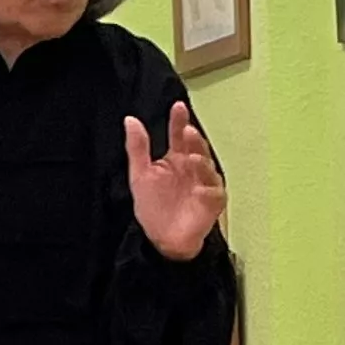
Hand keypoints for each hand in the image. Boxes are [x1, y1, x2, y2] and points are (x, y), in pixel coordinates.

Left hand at [124, 102, 225, 259]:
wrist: (161, 238)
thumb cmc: (153, 206)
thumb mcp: (139, 175)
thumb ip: (137, 148)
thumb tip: (130, 120)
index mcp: (176, 159)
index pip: (178, 136)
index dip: (178, 121)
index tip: (177, 106)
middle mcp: (193, 167)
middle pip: (196, 148)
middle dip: (193, 139)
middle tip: (187, 129)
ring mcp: (205, 183)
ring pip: (207, 167)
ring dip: (201, 160)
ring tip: (191, 154)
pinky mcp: (213, 201)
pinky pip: (214, 191)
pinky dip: (208, 184)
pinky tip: (200, 182)